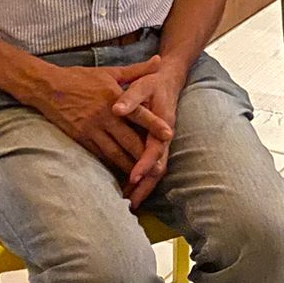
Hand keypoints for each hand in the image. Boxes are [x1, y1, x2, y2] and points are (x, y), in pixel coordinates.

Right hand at [27, 58, 173, 177]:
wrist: (47, 87)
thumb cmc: (80, 78)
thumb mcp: (110, 72)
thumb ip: (137, 70)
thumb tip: (160, 60)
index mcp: (113, 97)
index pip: (138, 113)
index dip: (154, 125)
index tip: (169, 135)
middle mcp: (104, 116)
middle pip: (128, 140)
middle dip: (144, 155)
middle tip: (159, 166)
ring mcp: (91, 129)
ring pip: (114, 152)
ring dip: (129, 165)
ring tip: (143, 175)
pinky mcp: (81, 138)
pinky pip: (100, 154)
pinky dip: (112, 164)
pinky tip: (121, 171)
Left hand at [112, 61, 187, 208]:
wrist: (167, 78)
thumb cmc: (153, 82)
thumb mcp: (142, 84)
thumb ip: (130, 98)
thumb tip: (116, 109)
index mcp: (163, 124)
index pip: (155, 150)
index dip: (144, 165)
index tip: (132, 178)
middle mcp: (164, 138)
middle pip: (158, 169)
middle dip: (145, 187)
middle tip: (129, 204)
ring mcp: (160, 143)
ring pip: (155, 171)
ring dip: (143, 187)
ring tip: (128, 202)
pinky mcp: (154, 144)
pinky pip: (150, 166)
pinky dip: (141, 179)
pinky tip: (128, 188)